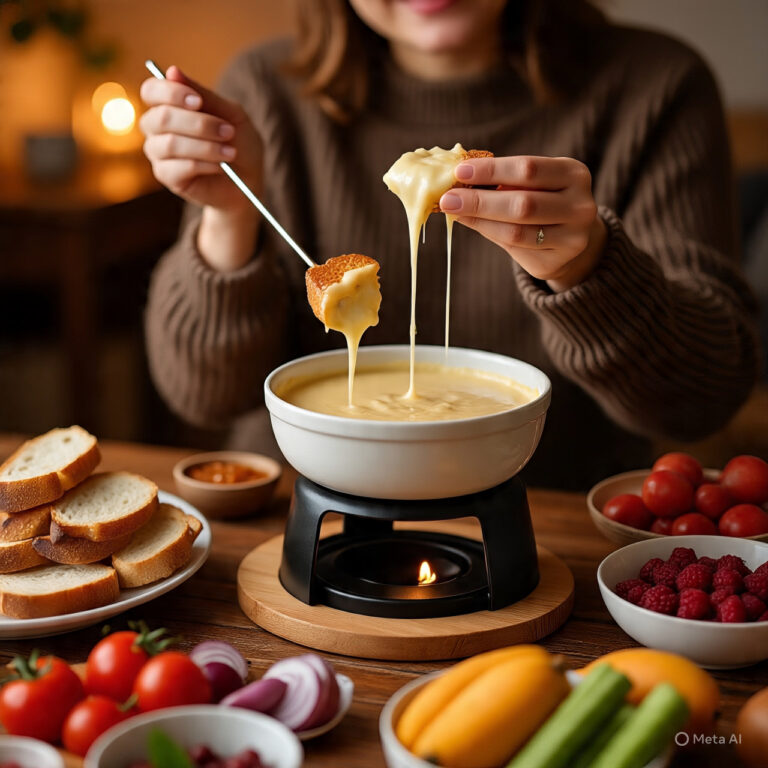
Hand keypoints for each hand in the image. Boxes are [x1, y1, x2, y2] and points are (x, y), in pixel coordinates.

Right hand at [140, 66, 263, 270]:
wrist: (248, 180)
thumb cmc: (239, 143)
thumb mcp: (231, 114)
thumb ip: (205, 95)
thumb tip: (173, 71)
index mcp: (168, 105)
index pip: (152, 91)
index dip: (171, 92)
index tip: (198, 101)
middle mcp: (157, 127)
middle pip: (161, 117)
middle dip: (199, 124)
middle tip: (228, 131)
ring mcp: (159, 153)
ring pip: (170, 144)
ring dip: (205, 146)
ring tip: (230, 153)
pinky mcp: (167, 176)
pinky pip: (177, 167)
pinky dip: (203, 164)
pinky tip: (220, 167)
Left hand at [439, 156, 605, 291]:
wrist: (571, 236)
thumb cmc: (544, 200)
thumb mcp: (534, 183)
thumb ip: (503, 181)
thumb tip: (457, 181)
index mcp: (574, 174)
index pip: (528, 169)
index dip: (492, 170)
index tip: (460, 171)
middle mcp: (580, 206)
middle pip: (523, 204)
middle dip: (480, 201)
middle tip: (448, 199)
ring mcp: (573, 238)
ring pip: (517, 231)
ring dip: (480, 221)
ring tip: (455, 212)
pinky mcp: (558, 262)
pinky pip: (516, 250)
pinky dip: (490, 234)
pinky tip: (474, 224)